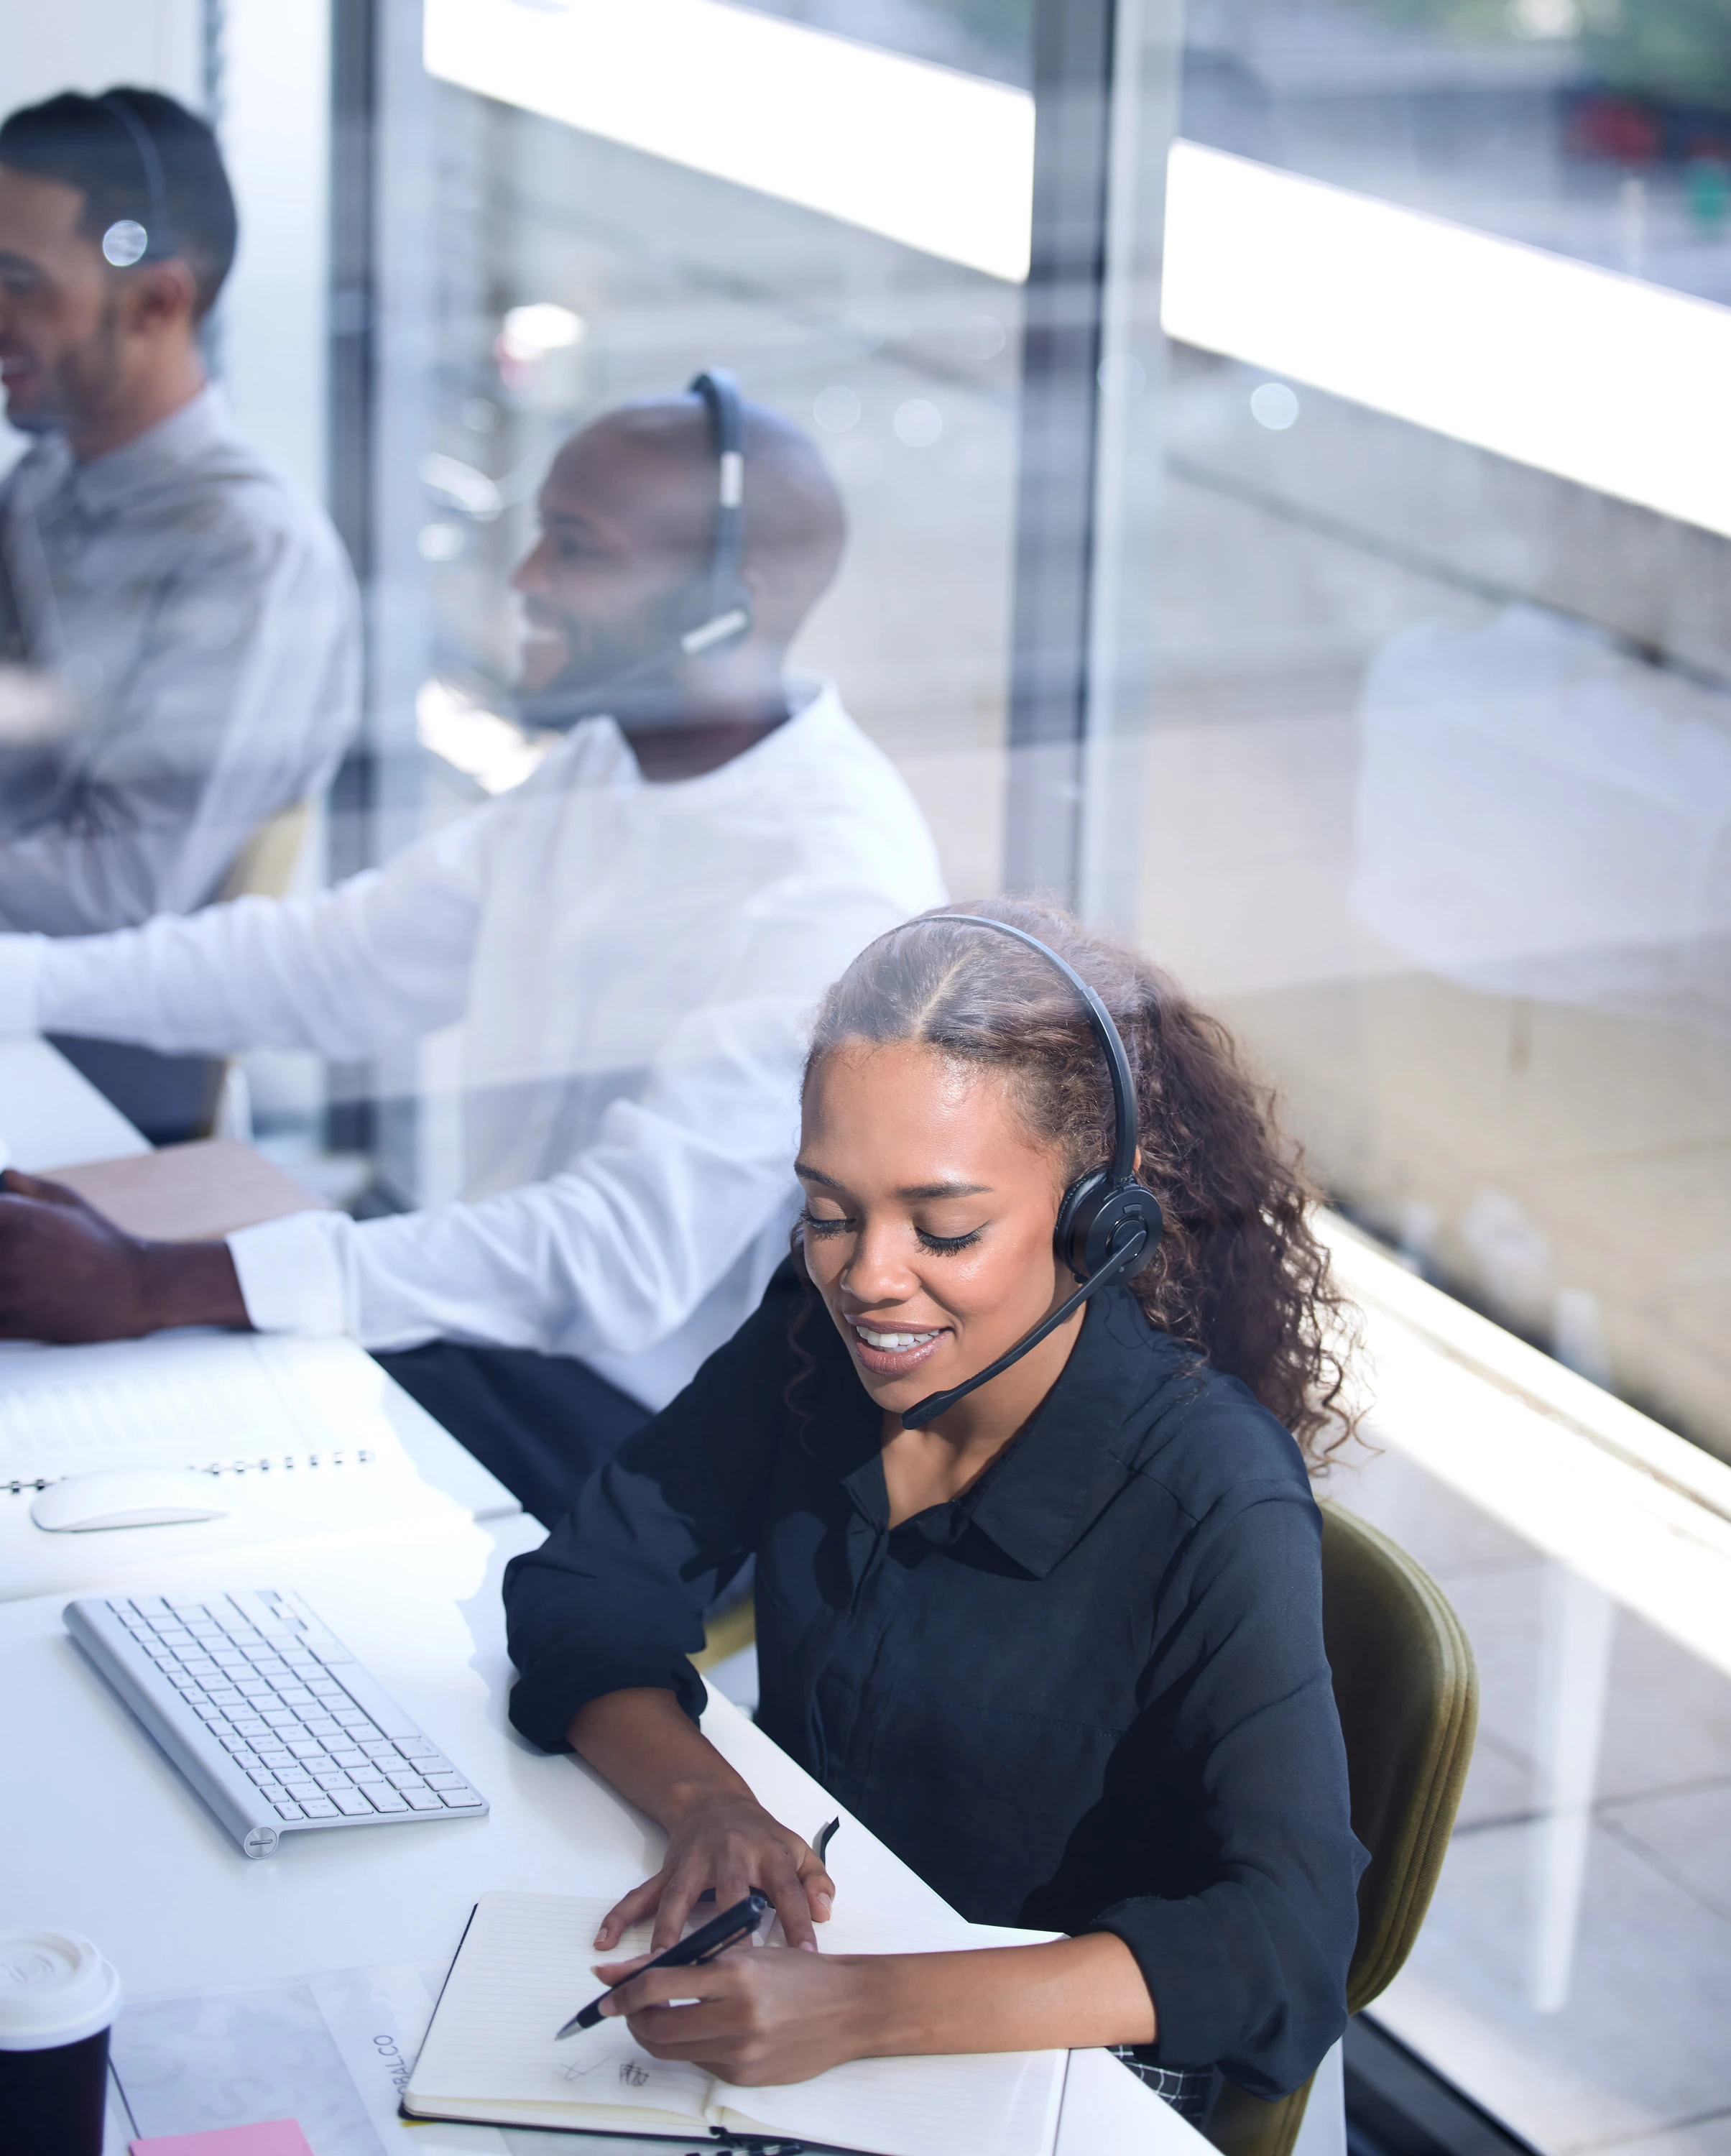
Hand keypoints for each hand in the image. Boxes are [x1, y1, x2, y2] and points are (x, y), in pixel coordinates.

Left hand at [0, 1170, 248, 1340]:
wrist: (134, 1290)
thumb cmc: (102, 1243)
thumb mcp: (66, 1201)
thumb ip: (25, 1187)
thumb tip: (4, 1176)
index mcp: (11, 1216)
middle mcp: (3, 1252)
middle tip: (5, 1256)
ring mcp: (3, 1291)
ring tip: (7, 1271)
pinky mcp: (7, 1324)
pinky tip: (9, 1292)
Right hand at [594, 1793, 834, 1954]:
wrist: (715, 1802)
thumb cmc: (762, 1837)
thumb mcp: (798, 1850)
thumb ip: (816, 1882)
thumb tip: (824, 1913)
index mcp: (767, 1854)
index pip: (788, 1890)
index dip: (799, 1920)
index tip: (806, 1954)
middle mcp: (729, 1856)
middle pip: (730, 1892)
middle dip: (731, 1928)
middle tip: (731, 1968)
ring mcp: (693, 1864)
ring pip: (678, 1898)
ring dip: (669, 1930)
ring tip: (661, 1965)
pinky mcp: (668, 1872)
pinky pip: (641, 1895)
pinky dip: (620, 1916)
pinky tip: (605, 1941)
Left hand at [594, 1941, 872, 2085]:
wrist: (847, 2008)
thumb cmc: (798, 1974)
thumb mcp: (742, 1952)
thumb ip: (686, 1961)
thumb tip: (626, 1970)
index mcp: (735, 1976)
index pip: (658, 1986)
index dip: (623, 1991)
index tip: (607, 1991)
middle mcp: (736, 2018)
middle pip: (655, 2028)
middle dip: (632, 2018)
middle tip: (629, 2006)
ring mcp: (740, 2055)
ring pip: (671, 2051)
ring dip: (654, 2034)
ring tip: (660, 2016)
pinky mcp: (743, 2078)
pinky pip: (699, 2064)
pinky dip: (690, 2047)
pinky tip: (704, 2030)